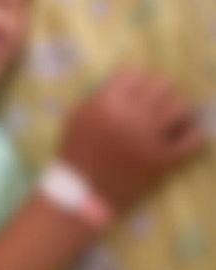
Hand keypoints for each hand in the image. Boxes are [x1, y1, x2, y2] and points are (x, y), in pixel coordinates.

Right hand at [57, 66, 207, 213]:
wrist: (81, 196)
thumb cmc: (76, 153)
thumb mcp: (77, 117)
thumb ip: (100, 95)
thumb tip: (129, 81)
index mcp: (106, 105)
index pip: (134, 73)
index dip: (137, 79)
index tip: (137, 89)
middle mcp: (129, 118)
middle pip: (161, 84)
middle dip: (160, 90)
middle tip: (158, 100)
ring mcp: (148, 140)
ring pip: (180, 106)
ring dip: (178, 108)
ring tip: (173, 116)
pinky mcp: (163, 162)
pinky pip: (193, 140)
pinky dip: (194, 134)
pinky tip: (186, 135)